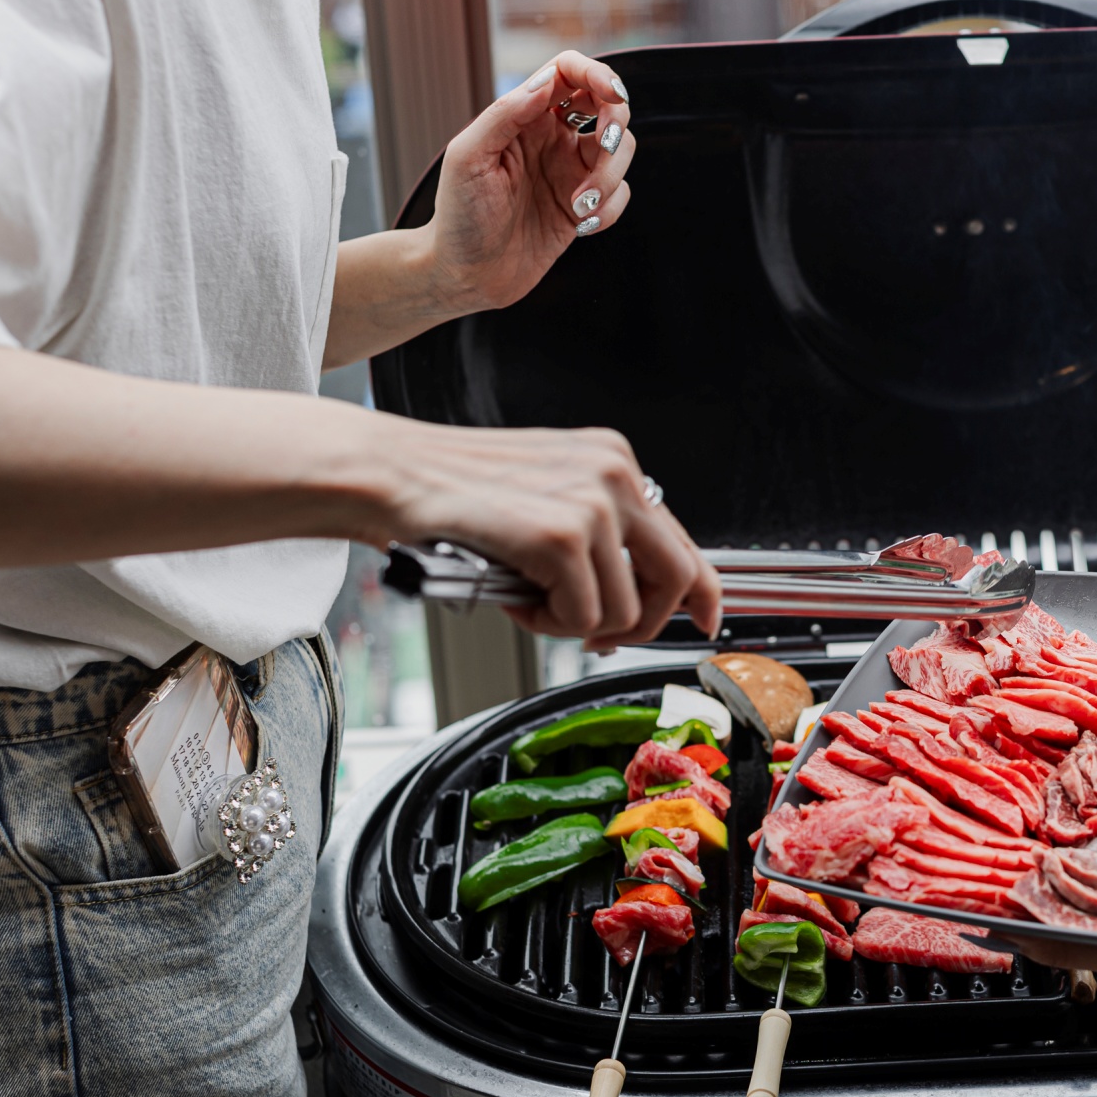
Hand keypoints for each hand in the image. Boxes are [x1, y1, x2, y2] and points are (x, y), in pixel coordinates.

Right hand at [376, 418, 719, 646]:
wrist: (392, 473)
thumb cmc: (453, 490)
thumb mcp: (545, 496)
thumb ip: (597, 534)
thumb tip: (634, 593)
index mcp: (614, 459)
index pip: (683, 538)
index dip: (700, 592)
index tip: (704, 619)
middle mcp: (614, 473)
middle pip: (676, 578)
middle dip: (642, 623)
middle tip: (599, 637)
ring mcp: (593, 503)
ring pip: (623, 610)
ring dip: (574, 625)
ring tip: (529, 601)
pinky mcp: (562, 536)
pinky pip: (582, 617)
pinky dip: (546, 624)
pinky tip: (514, 598)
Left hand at [426, 51, 635, 313]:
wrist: (466, 275)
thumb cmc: (458, 216)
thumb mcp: (469, 157)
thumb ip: (505, 113)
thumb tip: (546, 82)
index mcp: (523, 117)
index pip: (568, 72)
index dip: (597, 73)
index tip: (612, 95)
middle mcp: (551, 138)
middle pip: (607, 105)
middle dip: (616, 123)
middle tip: (604, 147)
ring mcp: (570, 172)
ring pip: (621, 151)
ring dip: (610, 176)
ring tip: (579, 207)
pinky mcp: (584, 207)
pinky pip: (620, 194)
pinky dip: (610, 209)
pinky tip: (581, 227)